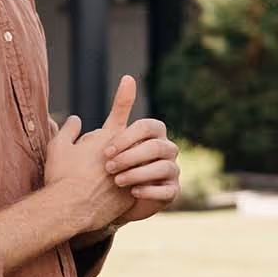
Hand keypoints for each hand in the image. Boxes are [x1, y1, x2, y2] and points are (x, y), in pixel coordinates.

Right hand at [43, 77, 138, 236]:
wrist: (70, 209)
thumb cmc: (62, 176)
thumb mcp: (58, 147)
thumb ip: (67, 130)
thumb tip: (75, 119)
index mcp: (108, 137)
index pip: (118, 110)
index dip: (125, 94)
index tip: (129, 79)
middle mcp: (125, 152)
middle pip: (113, 146)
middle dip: (99, 155)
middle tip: (80, 170)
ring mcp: (132, 171)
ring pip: (119, 167)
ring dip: (106, 175)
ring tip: (86, 187)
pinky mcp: (133, 193)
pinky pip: (124, 188)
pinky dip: (113, 193)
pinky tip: (98, 200)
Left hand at [104, 109, 179, 223]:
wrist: (115, 199)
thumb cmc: (115, 164)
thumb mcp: (113, 136)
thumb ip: (121, 108)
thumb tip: (128, 77)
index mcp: (154, 134)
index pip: (147, 127)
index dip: (127, 137)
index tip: (105, 151)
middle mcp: (167, 150)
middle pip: (156, 147)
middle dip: (131, 156)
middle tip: (108, 167)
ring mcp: (172, 171)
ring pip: (164, 168)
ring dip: (138, 173)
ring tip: (117, 181)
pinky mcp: (172, 192)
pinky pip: (167, 191)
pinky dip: (150, 191)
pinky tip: (132, 193)